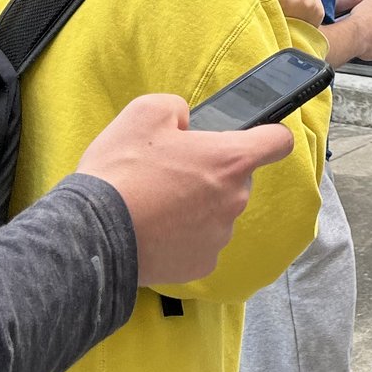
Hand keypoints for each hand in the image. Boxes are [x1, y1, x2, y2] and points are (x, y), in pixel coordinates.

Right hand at [74, 93, 294, 284]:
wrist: (93, 234)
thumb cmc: (121, 172)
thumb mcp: (145, 112)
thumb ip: (178, 108)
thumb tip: (186, 121)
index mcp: (229, 159)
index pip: (278, 141)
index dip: (268, 134)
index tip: (256, 136)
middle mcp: (234, 199)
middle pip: (238, 179)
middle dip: (212, 172)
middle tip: (172, 171)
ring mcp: (220, 236)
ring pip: (217, 211)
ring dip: (197, 205)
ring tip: (156, 202)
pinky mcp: (201, 264)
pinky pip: (200, 242)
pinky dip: (183, 235)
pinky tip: (155, 229)